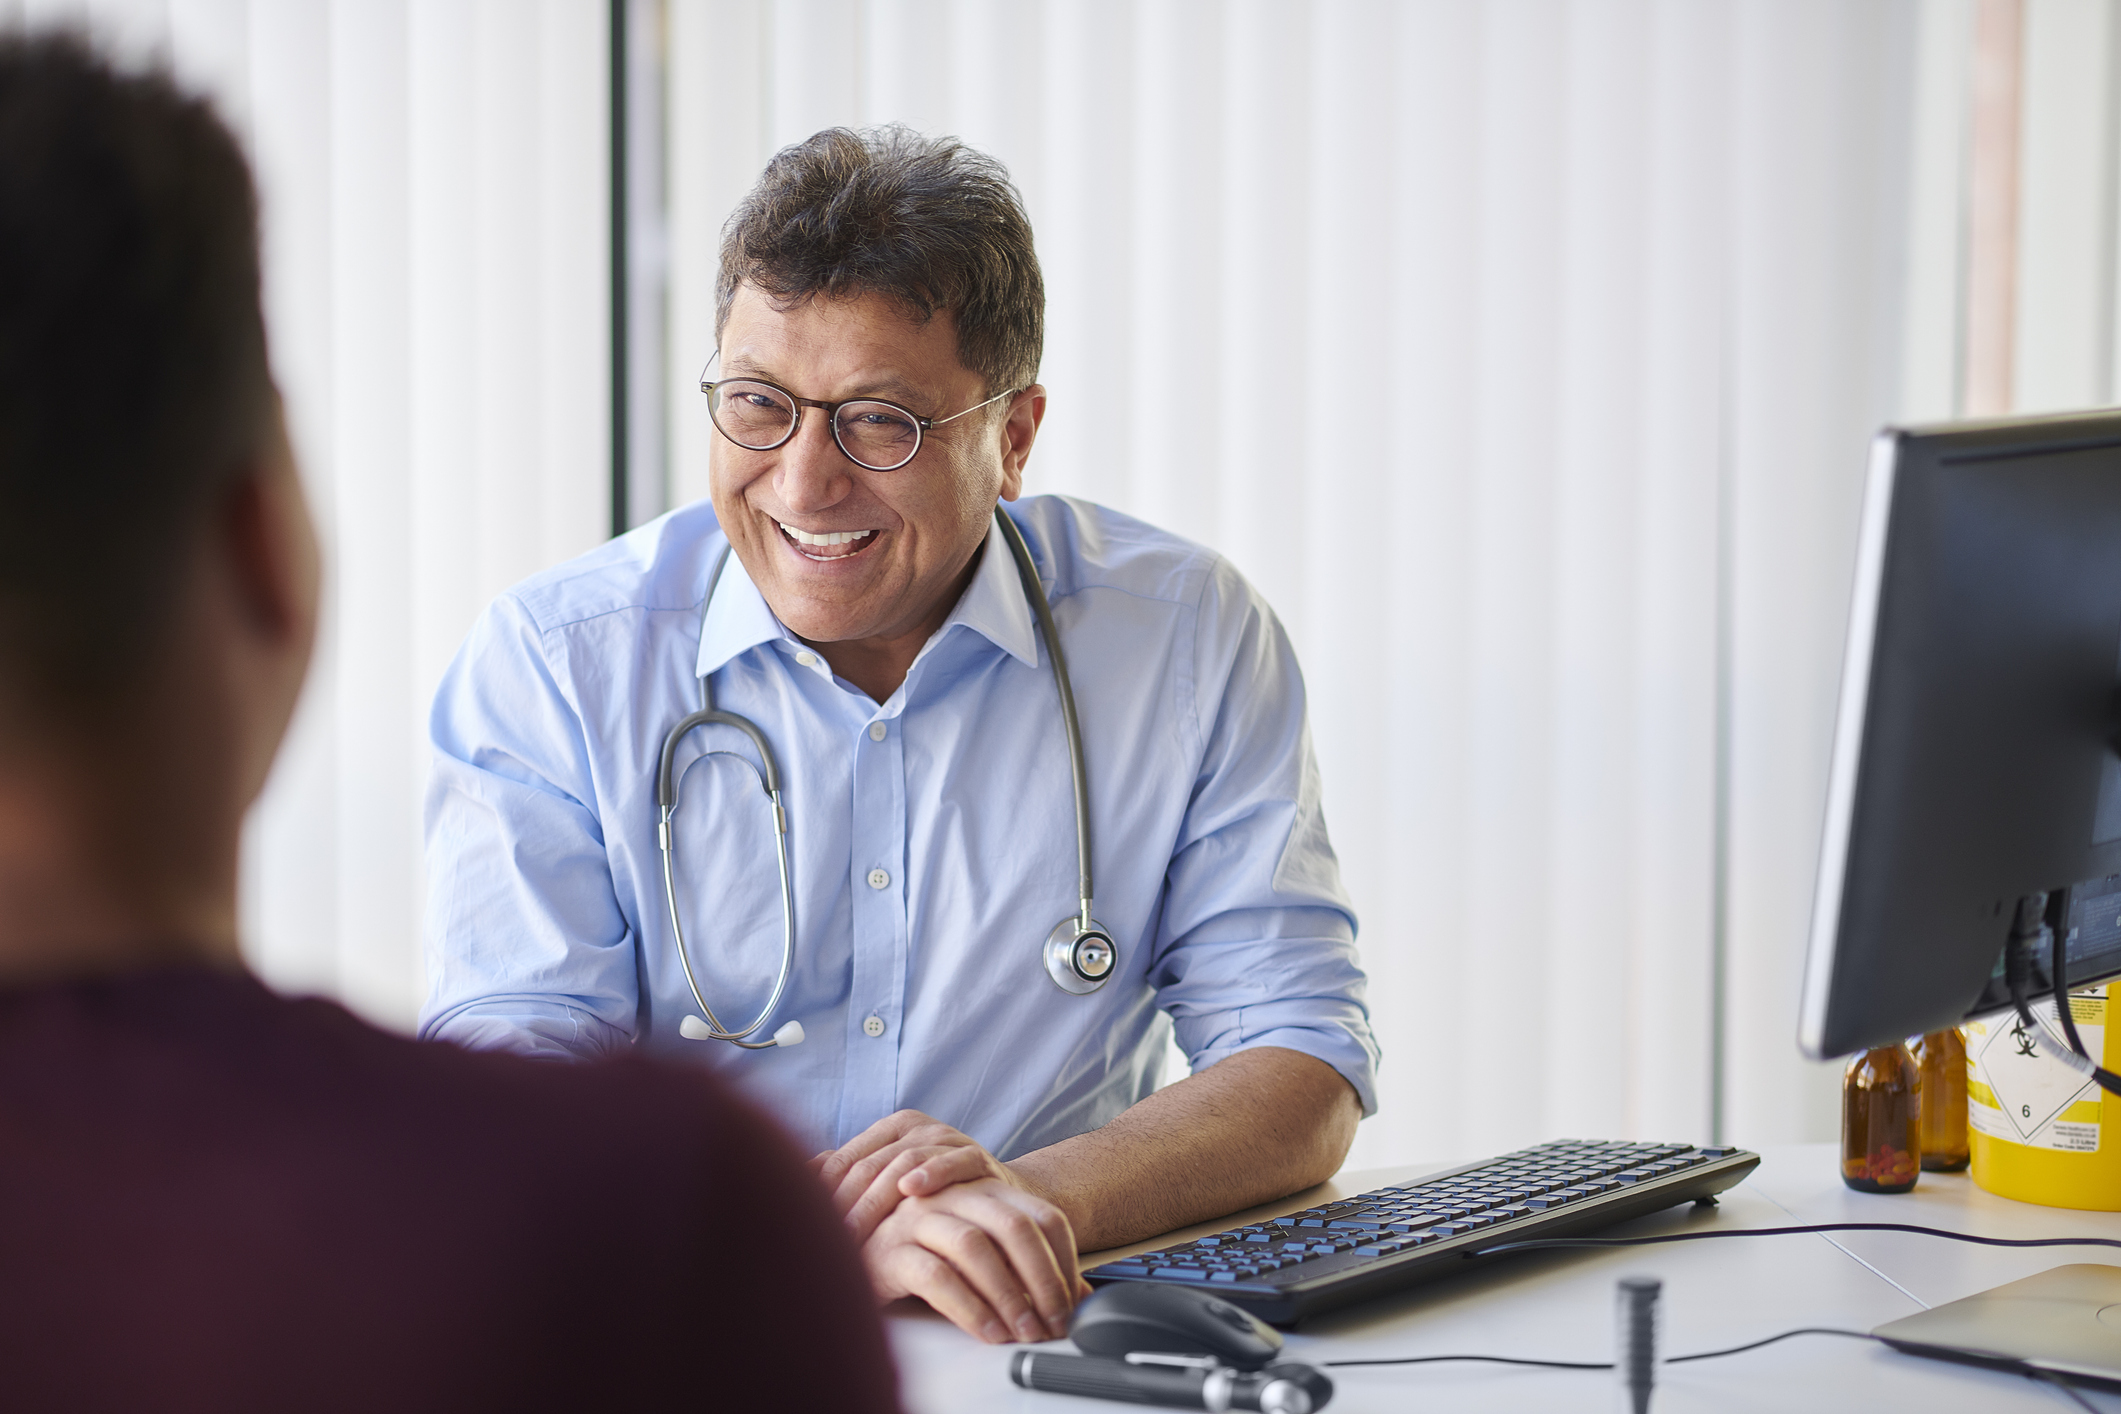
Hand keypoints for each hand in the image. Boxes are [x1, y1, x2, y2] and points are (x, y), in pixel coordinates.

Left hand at [813, 1109, 1018, 1244]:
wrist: (1001, 1203)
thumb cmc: (937, 1201)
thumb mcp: (892, 1190)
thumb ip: (851, 1181)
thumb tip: (794, 1181)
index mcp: (890, 1130)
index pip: (845, 1160)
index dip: (822, 1195)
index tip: (805, 1231)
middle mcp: (917, 1128)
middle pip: (869, 1164)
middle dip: (844, 1205)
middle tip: (826, 1242)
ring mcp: (948, 1139)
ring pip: (903, 1162)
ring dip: (876, 1200)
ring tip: (854, 1231)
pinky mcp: (978, 1156)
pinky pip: (953, 1162)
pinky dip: (932, 1174)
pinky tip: (911, 1190)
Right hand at [864, 1176, 1089, 1343]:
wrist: (853, 1249)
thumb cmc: (925, 1252)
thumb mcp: (984, 1253)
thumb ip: (1029, 1269)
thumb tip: (1085, 1301)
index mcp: (984, 1190)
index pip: (1043, 1215)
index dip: (1065, 1260)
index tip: (1074, 1302)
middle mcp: (955, 1195)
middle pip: (1015, 1226)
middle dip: (1044, 1280)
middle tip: (1055, 1322)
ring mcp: (919, 1217)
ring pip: (975, 1246)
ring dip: (1008, 1296)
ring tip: (1024, 1332)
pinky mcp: (890, 1249)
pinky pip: (936, 1275)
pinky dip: (969, 1307)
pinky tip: (987, 1332)